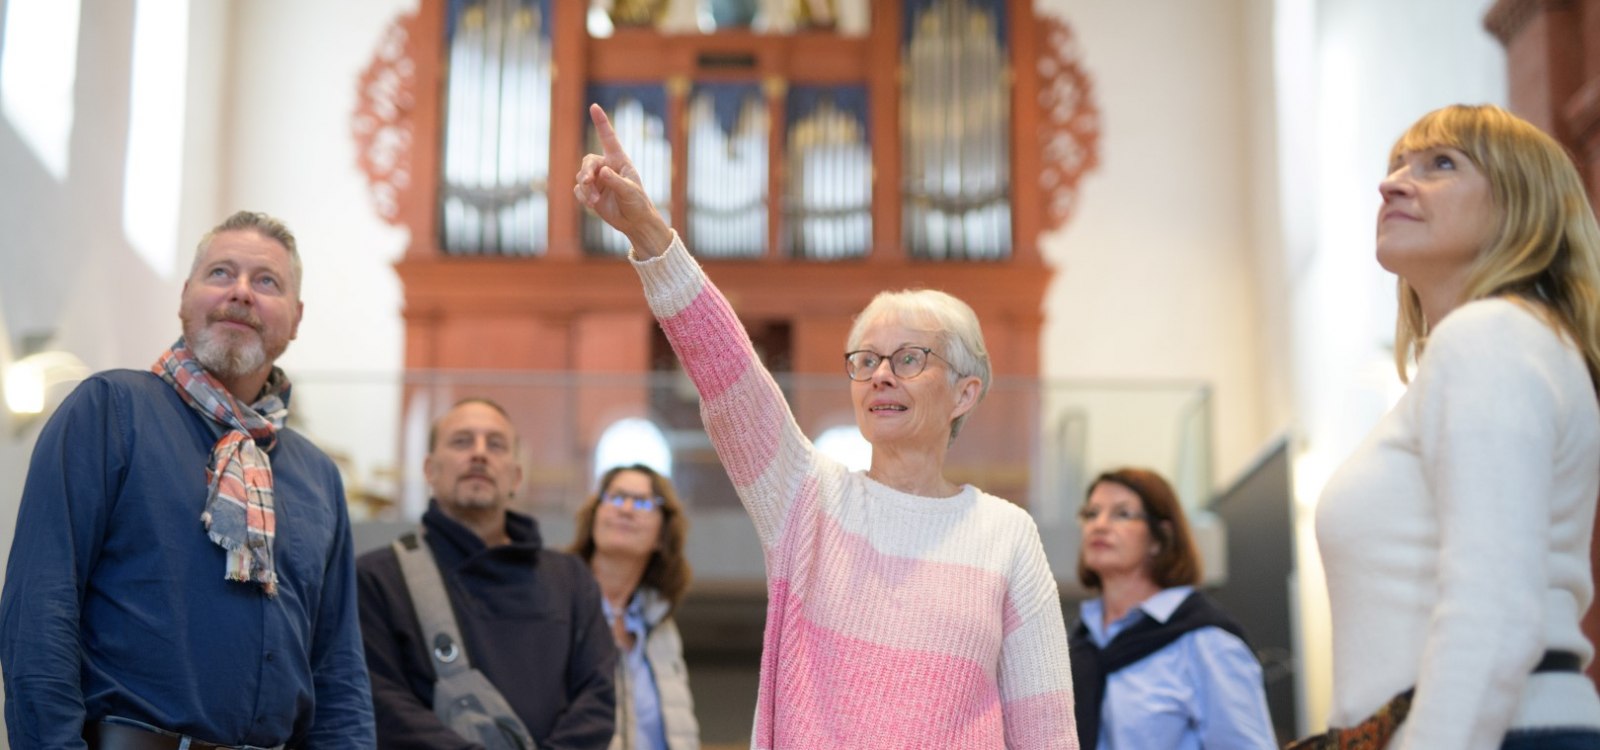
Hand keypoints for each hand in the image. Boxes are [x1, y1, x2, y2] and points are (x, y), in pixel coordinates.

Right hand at [574, 103, 673, 256]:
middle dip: (585, 172)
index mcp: (619, 161)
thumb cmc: (637, 203)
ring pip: (581, 177)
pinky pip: (578, 190)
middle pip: (588, 161)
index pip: (608, 138)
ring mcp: (598, 180)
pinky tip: (593, 205)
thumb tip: (601, 172)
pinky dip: (583, 197)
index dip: (602, 122)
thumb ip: (615, 181)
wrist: (634, 222)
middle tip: (586, 182)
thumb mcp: (629, 191)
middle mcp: (607, 167)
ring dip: (585, 189)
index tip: (594, 107)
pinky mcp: (591, 193)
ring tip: (594, 201)